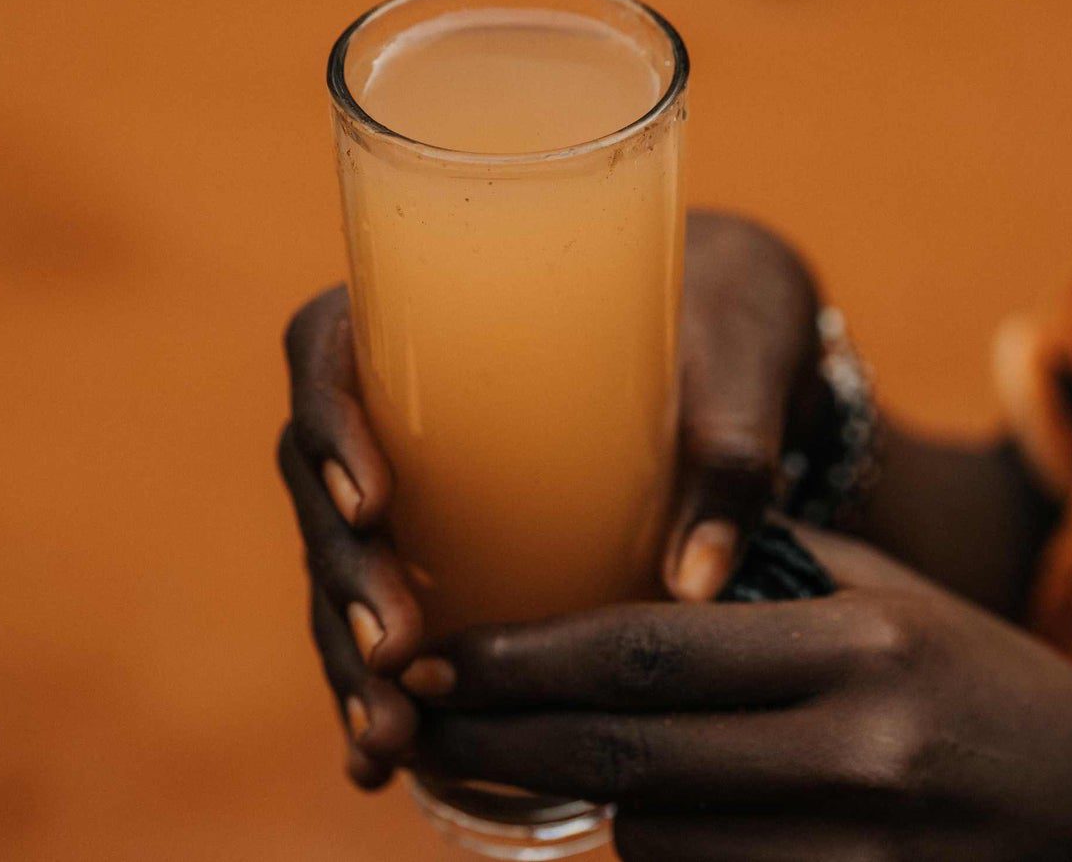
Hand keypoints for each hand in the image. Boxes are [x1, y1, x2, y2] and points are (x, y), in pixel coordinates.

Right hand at [275, 211, 822, 784]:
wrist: (748, 346)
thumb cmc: (732, 318)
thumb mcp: (740, 358)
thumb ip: (731, 450)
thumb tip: (694, 580)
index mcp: (436, 310)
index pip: (329, 348)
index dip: (330, 423)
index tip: (377, 502)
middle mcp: (404, 395)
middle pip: (323, 478)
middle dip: (345, 576)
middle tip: (397, 656)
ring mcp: (418, 478)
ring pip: (344, 562)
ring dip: (349, 653)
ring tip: (388, 737)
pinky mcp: (449, 546)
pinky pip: (391, 610)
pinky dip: (382, 685)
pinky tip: (384, 760)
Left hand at [406, 528, 1071, 861]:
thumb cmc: (997, 695)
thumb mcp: (903, 607)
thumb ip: (781, 579)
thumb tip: (643, 556)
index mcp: (862, 647)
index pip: (651, 653)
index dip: (525, 659)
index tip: (437, 655)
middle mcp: (857, 753)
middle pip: (625, 759)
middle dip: (498, 741)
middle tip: (412, 724)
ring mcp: (858, 856)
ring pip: (652, 844)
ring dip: (589, 810)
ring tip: (548, 768)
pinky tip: (643, 825)